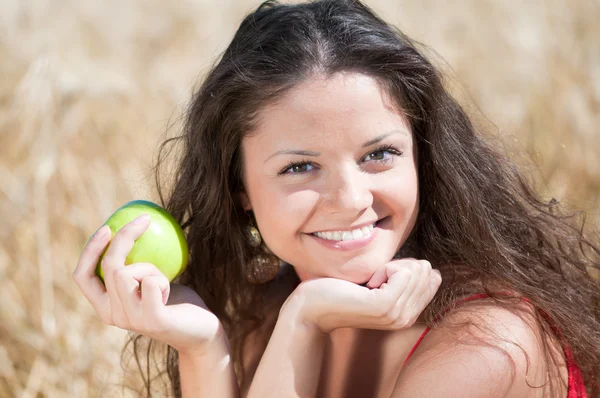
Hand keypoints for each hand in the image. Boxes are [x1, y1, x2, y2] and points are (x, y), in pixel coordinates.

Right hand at [73, 215, 220, 355]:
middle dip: (125, 237)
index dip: (89, 251)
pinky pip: (151, 282)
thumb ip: (136, 262)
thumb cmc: (176, 300)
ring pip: (126, 273)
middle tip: (144, 219)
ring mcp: (130, 320)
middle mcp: (112, 315)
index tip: (106, 227)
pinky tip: (170, 292)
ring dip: (149, 266)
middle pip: (108, 266)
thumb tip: (132, 222)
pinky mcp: (152, 320)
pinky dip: (163, 279)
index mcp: (105, 306)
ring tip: (162, 279)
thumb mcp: (151, 278)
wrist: (199, 331)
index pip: (82, 277)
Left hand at [284, 258, 440, 333]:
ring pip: (416, 269)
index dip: (406, 267)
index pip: (433, 278)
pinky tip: (366, 284)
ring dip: (389, 266)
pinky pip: (403, 271)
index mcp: (408, 314)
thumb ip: (404, 279)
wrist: (311, 307)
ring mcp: (397, 315)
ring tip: (367, 283)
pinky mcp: (385, 306)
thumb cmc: (339, 290)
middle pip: (426, 270)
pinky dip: (383, 268)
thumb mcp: (378, 284)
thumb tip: (430, 269)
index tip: (380, 278)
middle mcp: (406, 319)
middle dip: (398, 265)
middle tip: (371, 280)